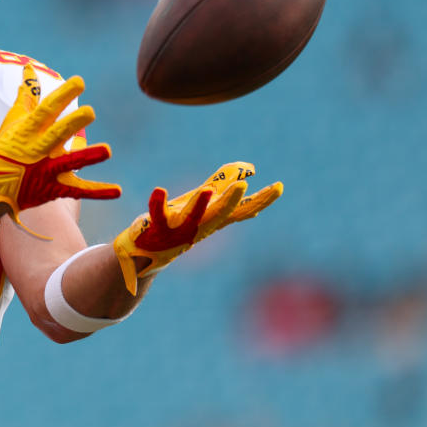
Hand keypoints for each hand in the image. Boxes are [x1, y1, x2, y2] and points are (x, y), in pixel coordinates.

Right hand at [0, 65, 120, 236]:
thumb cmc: (6, 148)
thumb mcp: (13, 120)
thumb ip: (27, 95)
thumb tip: (29, 69)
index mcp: (29, 129)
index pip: (47, 109)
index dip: (63, 95)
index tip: (79, 81)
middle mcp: (39, 148)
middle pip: (58, 133)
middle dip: (73, 123)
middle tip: (90, 112)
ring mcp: (47, 170)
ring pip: (70, 162)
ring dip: (88, 156)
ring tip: (107, 150)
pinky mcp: (54, 188)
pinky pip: (78, 190)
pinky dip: (98, 192)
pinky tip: (118, 191)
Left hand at [112, 162, 282, 293]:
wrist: (147, 255)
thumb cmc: (179, 225)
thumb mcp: (203, 204)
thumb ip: (222, 185)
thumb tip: (246, 170)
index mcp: (214, 219)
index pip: (244, 209)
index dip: (262, 199)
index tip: (279, 186)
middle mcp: (200, 225)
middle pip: (222, 214)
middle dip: (233, 200)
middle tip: (245, 184)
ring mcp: (179, 229)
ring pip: (193, 217)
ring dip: (200, 204)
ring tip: (207, 189)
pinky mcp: (156, 228)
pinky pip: (157, 214)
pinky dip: (158, 203)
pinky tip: (159, 191)